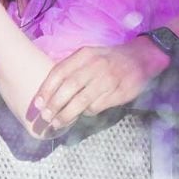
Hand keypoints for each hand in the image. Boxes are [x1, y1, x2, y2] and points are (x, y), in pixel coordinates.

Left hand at [32, 37, 168, 132]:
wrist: (141, 57)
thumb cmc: (109, 58)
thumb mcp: (90, 55)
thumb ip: (72, 68)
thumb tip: (50, 90)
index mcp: (84, 54)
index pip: (59, 72)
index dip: (46, 89)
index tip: (37, 104)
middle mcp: (95, 65)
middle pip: (68, 88)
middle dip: (54, 105)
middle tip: (45, 118)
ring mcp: (107, 79)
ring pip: (81, 101)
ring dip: (66, 115)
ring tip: (57, 123)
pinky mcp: (118, 92)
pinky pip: (96, 107)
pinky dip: (87, 113)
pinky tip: (84, 113)